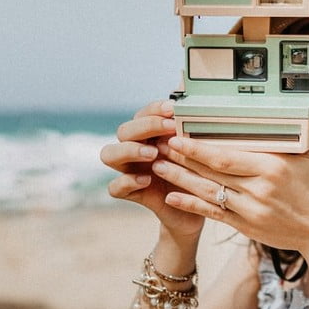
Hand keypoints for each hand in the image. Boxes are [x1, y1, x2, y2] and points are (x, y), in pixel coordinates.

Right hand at [99, 100, 203, 239]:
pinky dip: (127, 182)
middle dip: (145, 127)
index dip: (154, 110)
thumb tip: (197, 99)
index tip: (173, 108)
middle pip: (123, 131)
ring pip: (109, 154)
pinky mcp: (131, 193)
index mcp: (150, 136)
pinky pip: (115, 187)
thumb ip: (195, 128)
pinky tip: (146, 180)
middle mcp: (135, 150)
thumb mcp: (200, 152)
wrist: (197, 208)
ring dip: (129, 150)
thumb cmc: (198, 175)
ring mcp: (130, 171)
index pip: (143, 115)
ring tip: (153, 154)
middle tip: (169, 129)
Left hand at [153, 93, 308, 253]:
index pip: (226, 156)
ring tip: (158, 166)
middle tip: (159, 144)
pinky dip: (191, 206)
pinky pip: (213, 214)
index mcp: (273, 168)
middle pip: (211, 172)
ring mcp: (250, 210)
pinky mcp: (246, 226)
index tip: (178, 135)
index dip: (198, 147)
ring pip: (207, 193)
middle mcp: (258, 190)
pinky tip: (171, 197)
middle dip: (182, 158)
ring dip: (180, 180)